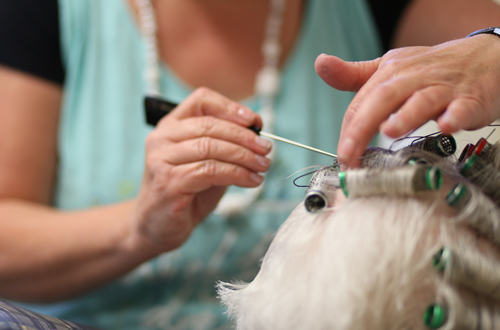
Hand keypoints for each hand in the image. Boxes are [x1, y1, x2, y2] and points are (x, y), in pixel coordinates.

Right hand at [131, 88, 271, 252]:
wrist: (157, 228)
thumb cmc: (185, 193)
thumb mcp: (207, 163)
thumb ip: (226, 147)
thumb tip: (258, 133)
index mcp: (171, 126)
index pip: (201, 100)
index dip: (230, 107)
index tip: (255, 121)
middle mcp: (162, 138)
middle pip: (210, 125)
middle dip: (244, 136)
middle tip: (266, 149)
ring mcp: (161, 159)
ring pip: (211, 147)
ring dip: (244, 157)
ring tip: (263, 166)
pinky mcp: (168, 182)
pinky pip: (210, 171)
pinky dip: (237, 174)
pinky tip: (251, 181)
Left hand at [315, 34, 499, 166]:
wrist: (485, 58)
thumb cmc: (431, 70)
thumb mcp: (390, 68)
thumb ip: (354, 74)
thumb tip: (320, 64)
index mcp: (391, 72)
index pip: (362, 101)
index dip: (348, 130)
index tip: (342, 158)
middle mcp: (414, 78)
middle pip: (383, 98)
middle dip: (362, 127)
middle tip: (349, 156)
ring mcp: (443, 88)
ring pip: (421, 100)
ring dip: (405, 116)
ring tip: (388, 132)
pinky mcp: (471, 99)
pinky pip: (463, 107)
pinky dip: (455, 116)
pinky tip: (446, 126)